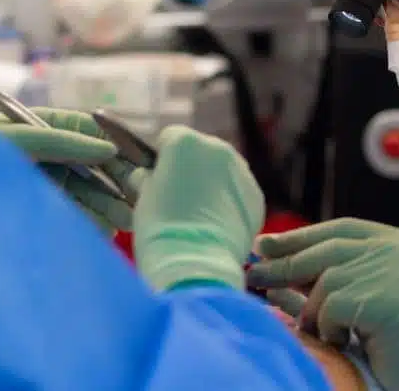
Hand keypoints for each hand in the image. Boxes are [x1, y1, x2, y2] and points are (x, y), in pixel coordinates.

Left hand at [0, 108, 142, 235]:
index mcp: (33, 131)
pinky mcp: (40, 219)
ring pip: (86, 194)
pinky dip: (94, 224)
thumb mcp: (15, 139)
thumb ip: (63, 140)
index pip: (82, 128)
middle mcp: (40, 159)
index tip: (136, 153)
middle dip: (115, 178)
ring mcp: (40, 190)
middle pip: (90, 164)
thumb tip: (109, 148)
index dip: (110, 139)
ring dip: (110, 204)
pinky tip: (108, 230)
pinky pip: (74, 219)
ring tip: (130, 218)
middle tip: (140, 192)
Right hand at [133, 125, 265, 290]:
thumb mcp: (142, 196)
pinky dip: (229, 202)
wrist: (196, 261)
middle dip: (190, 167)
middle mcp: (218, 148)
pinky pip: (238, 192)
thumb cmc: (159, 227)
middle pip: (200, 150)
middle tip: (178, 197)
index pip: (169, 137)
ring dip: (212, 183)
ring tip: (197, 214)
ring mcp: (241, 171)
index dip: (161, 157)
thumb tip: (148, 174)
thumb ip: (148, 176)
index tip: (156, 177)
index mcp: (185, 141)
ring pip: (223, 170)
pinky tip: (216, 224)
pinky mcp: (256, 195)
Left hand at [246, 218, 398, 390]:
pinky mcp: (390, 299)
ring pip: (327, 281)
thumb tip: (270, 260)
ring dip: (315, 312)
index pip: (343, 229)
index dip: (301, 236)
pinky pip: (334, 307)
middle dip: (286, 264)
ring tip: (325, 333)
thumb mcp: (366, 298)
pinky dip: (329, 328)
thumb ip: (334, 275)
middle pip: (329, 249)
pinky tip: (344, 341)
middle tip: (253, 276)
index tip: (265, 244)